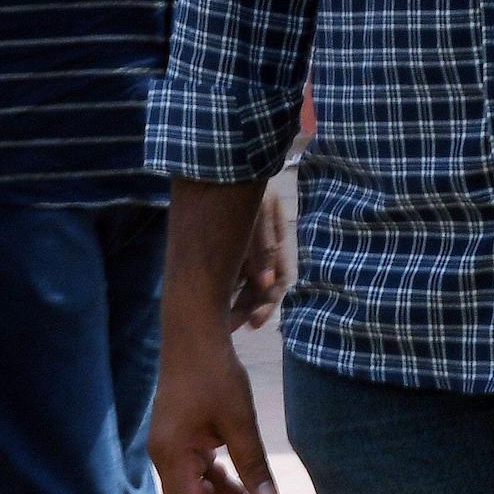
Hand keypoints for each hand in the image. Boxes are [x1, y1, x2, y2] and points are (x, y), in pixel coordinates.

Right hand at [151, 326, 278, 493]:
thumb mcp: (238, 421)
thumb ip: (252, 463)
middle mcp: (168, 457)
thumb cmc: (213, 374)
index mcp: (174, 456)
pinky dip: (227, 486)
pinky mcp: (185, 438)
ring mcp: (176, 448)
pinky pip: (204, 473)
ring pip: (200, 492)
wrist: (194, 335)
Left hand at [228, 180, 295, 331]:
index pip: (278, 280)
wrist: (217, 165)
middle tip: (233, 328)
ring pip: (246, 287)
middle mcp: (262, 249)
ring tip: (223, 325)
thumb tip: (266, 283)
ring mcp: (244, 251)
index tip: (254, 322)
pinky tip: (214, 307)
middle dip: (250, 310)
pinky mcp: (228, 251)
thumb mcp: (257, 211)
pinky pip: (231, 277)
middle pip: (262, 289)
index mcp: (272, 241)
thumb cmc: (240, 185)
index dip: (267, 304)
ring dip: (238, 306)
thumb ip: (262, 244)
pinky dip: (226, 293)